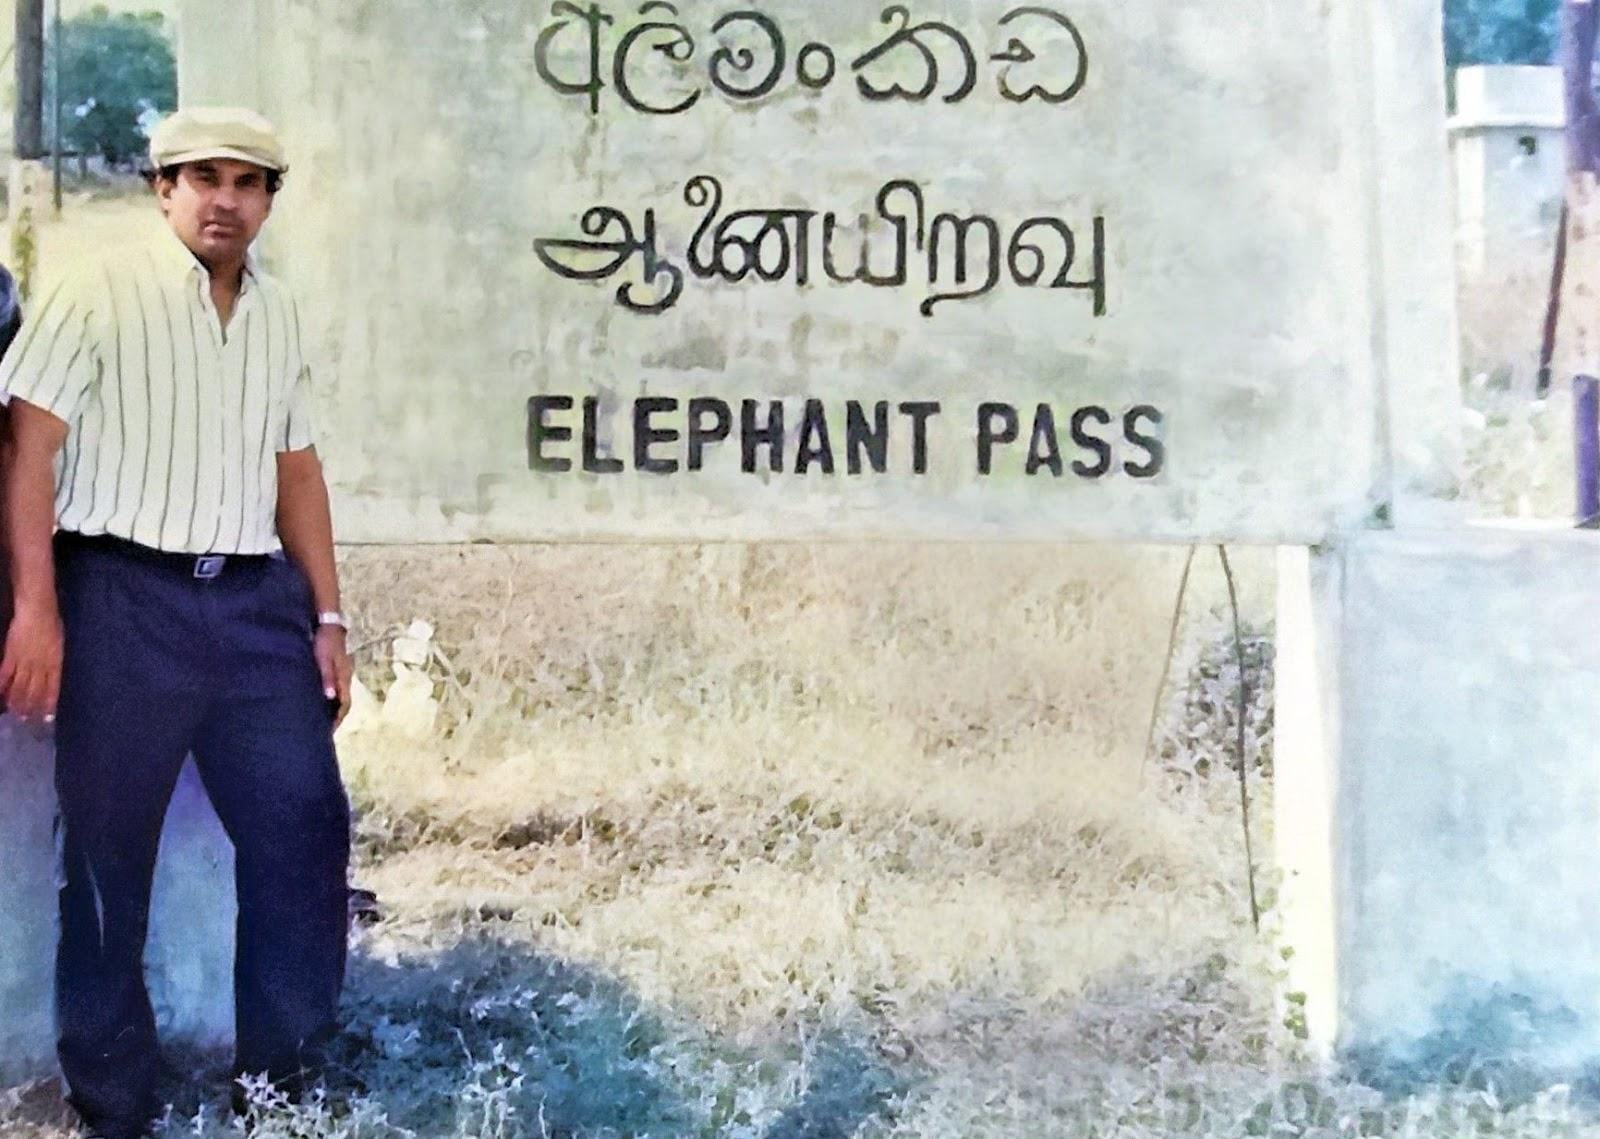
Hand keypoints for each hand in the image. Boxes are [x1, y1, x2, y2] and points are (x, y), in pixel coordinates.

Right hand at [0, 598, 62, 725]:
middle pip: (35, 690)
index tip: (47, 718)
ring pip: (20, 686)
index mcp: (55, 663)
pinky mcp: (10, 656)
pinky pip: (5, 675)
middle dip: (32, 707)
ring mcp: (24, 661)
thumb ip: (54, 661)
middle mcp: (40, 666)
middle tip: (27, 722)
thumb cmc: (52, 625)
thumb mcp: (59, 646)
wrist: (37, 611)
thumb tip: (50, 674)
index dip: (48, 703)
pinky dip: (2, 687)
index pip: (52, 688)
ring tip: (15, 715)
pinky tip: (1, 697)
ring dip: (17, 701)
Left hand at [313, 624, 352, 729]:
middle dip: (335, 717)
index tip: (328, 731)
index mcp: (344, 677)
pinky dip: (329, 698)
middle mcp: (345, 677)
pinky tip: (319, 699)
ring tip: (320, 718)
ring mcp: (341, 673)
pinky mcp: (335, 668)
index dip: (338, 718)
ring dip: (332, 708)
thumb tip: (330, 697)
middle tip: (323, 729)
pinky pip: (334, 688)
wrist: (328, 622)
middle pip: (343, 702)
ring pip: (339, 695)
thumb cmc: (324, 641)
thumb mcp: (323, 659)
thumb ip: (327, 677)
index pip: (345, 704)